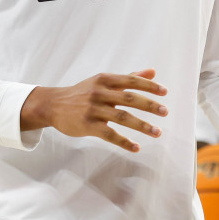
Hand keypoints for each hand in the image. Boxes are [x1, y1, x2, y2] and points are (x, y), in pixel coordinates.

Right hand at [20, 69, 168, 152]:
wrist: (53, 104)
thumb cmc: (83, 92)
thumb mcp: (103, 81)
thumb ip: (129, 77)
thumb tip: (153, 72)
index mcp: (105, 79)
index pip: (131, 81)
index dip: (149, 86)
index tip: (164, 92)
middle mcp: (99, 92)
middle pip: (129, 98)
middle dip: (149, 105)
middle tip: (165, 112)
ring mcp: (93, 109)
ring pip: (122, 118)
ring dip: (141, 126)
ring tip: (157, 132)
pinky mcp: (87, 125)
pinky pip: (109, 134)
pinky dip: (124, 142)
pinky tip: (136, 147)